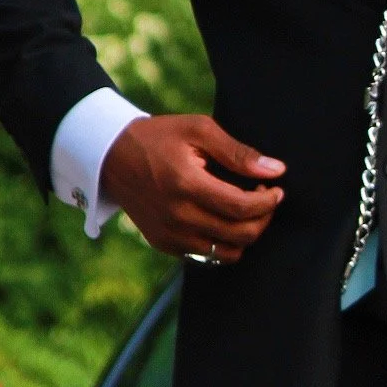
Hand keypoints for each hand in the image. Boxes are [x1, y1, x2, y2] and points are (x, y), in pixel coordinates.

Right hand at [101, 114, 285, 264]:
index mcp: (186, 184)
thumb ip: (238, 152)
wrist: (111, 157)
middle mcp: (177, 216)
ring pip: (227, 253)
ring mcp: (169, 234)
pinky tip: (223, 218)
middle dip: (263, 218)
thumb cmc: (159, 138)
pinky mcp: (164, 244)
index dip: (268, 202)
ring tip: (245, 210)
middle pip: (240, 234)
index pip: (242, 207)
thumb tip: (275, 170)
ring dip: (246, 234)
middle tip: (264, 199)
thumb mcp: (198, 130)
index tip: (276, 189)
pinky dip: (224, 243)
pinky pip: (208, 256)